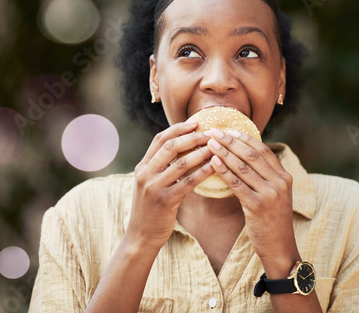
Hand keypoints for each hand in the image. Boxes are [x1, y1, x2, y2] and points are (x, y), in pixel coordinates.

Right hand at [124, 121, 213, 253]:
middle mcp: (145, 173)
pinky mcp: (165, 200)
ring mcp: (154, 186)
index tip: (195, 123)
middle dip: (192, 137)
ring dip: (201, 153)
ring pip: (181, 163)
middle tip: (210, 133)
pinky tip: (215, 167)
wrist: (141, 235)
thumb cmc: (150, 209)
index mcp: (142, 166)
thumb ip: (159, 167)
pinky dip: (203, 172)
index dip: (178, 128)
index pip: (159, 139)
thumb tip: (181, 148)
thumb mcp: (149, 184)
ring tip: (217, 147)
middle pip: (170, 146)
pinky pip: (188, 182)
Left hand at [206, 129, 297, 267]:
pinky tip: (212, 162)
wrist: (279, 247)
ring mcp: (270, 194)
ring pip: (243, 167)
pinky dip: (223, 171)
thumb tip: (243, 156)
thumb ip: (264, 176)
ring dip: (224, 152)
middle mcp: (280, 182)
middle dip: (231, 141)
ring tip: (209, 143)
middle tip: (214, 131)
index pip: (263, 149)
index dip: (244, 138)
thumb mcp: (275, 194)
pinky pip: (236, 184)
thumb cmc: (272, 220)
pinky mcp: (257, 206)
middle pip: (251, 154)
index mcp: (285, 176)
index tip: (228, 130)